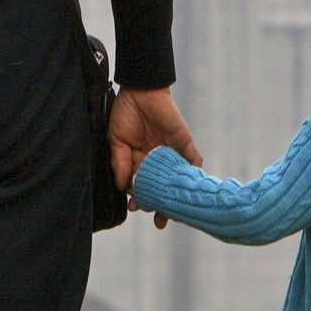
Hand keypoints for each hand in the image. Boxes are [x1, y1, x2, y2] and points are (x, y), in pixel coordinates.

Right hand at [110, 87, 198, 227]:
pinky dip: (193, 172)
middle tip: (158, 219)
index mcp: (140, 162)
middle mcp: (157, 160)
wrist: (140, 91)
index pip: (142, 186)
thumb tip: (123, 187)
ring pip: (178, 179)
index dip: (140, 199)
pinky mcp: (184, 142)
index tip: (135, 209)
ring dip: (177, 195)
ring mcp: (172, 152)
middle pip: (162, 187)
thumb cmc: (125, 114)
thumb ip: (120, 163)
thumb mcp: (117, 141)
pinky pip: (192, 159)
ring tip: (174, 212)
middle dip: (160, 205)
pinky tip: (190, 187)